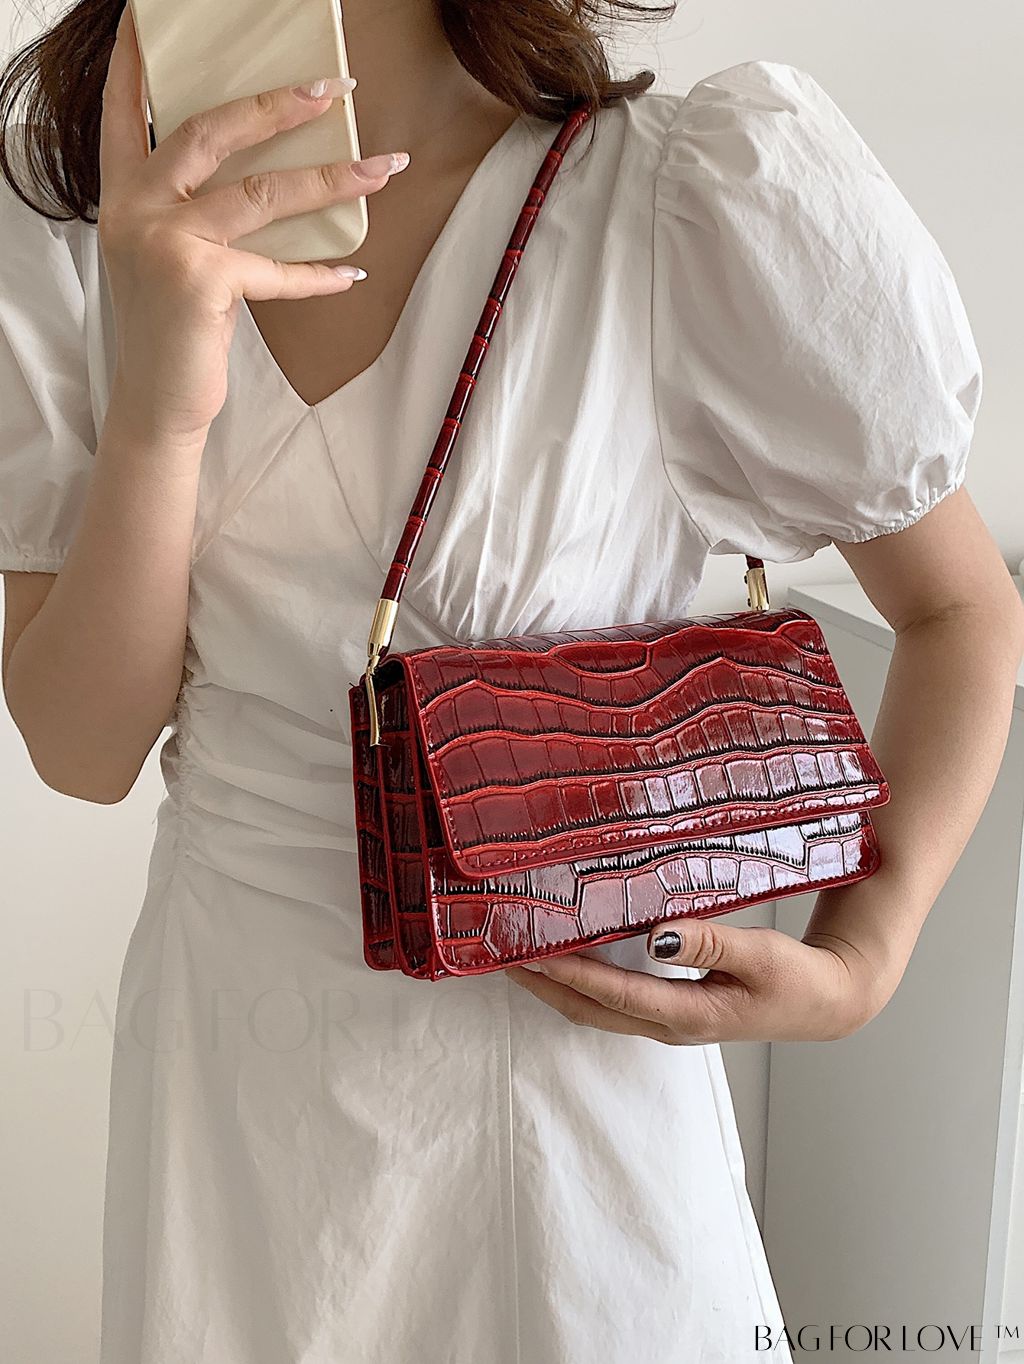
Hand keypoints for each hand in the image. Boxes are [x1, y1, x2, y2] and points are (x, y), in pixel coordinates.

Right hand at [97, 7, 405, 445]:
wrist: (155, 401)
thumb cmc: (173, 329)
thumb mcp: (169, 257)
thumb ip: (193, 211)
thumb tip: (267, 174)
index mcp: (124, 194)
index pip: (125, 112)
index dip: (139, 63)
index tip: (150, 16)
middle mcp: (136, 209)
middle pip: (212, 131)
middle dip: (279, 105)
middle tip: (334, 88)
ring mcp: (165, 242)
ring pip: (262, 193)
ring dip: (332, 179)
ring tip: (383, 167)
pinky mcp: (199, 280)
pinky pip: (277, 269)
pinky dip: (319, 275)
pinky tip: (353, 273)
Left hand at [505, 916, 902, 1044]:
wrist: (829, 1002)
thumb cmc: (799, 979)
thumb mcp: (762, 956)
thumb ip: (711, 944)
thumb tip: (658, 936)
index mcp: (687, 1016)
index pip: (609, 993)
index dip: (564, 972)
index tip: (526, 951)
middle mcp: (667, 1024)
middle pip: (586, 1008)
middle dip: (540, 984)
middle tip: (498, 955)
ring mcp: (667, 1020)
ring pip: (596, 1007)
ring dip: (556, 984)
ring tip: (519, 954)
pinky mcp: (672, 1008)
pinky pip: (613, 998)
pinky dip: (583, 980)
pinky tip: (570, 954)